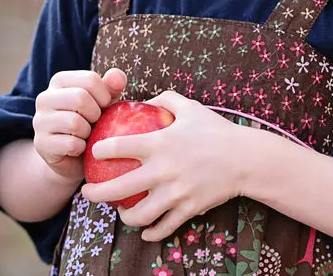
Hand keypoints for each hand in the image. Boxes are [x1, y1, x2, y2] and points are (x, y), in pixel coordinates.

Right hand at [32, 68, 127, 179]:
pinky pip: (71, 144)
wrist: (73, 157)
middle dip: (96, 114)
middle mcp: (44, 97)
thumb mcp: (104, 101)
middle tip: (95, 123)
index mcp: (59, 81)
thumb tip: (118, 76)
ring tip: (86, 135)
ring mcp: (39, 121)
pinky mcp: (41, 144)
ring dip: (89, 133)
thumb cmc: (92, 122)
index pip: (90, 79)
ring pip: (74, 122)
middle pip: (80, 98)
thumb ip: (111, 86)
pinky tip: (79, 148)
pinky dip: (82, 149)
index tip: (103, 107)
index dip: (105, 96)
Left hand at [80, 91, 247, 241]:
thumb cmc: (216, 130)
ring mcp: (175, 193)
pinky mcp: (188, 209)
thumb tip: (145, 99)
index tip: (92, 152)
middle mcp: (163, 170)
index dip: (100, 150)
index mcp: (160, 143)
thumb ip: (165, 99)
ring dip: (123, 217)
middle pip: (119, 188)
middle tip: (87, 192)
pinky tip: (144, 231)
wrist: (245, 159)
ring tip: (119, 213)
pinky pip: (163, 227)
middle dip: (96, 193)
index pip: (119, 147)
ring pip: (139, 215)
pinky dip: (150, 232)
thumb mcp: (190, 107)